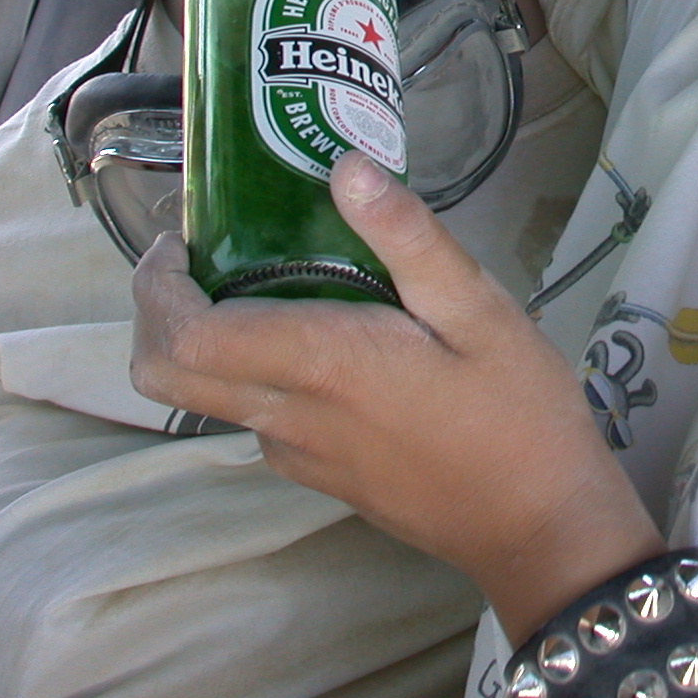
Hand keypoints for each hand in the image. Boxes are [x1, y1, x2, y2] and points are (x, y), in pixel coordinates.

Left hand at [130, 153, 664, 640]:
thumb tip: (345, 167)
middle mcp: (288, 417)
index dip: (156, 286)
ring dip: (207, 341)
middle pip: (165, 376)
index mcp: (320, 365)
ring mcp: (300, 456)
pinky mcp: (322, 477)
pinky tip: (326, 340)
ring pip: (210, 396)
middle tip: (202, 257)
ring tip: (272, 281)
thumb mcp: (480, 310)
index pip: (184, 336)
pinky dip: (258, 372)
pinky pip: (260, 418)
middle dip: (157, 314)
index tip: (182, 239)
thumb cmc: (518, 413)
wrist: (540, 529)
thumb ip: (408, 238)